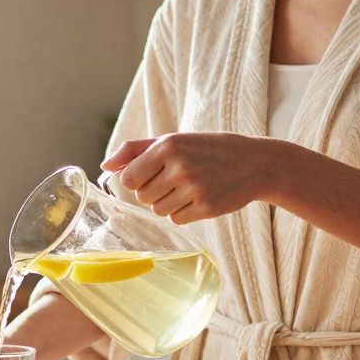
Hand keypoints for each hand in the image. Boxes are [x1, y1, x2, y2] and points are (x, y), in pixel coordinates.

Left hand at [102, 132, 275, 224]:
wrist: (255, 163)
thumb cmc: (208, 150)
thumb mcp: (174, 140)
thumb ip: (135, 150)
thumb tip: (105, 166)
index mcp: (167, 145)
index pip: (129, 178)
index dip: (136, 180)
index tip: (151, 174)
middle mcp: (179, 166)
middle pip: (142, 196)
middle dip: (153, 192)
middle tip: (175, 179)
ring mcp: (194, 188)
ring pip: (158, 210)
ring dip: (168, 202)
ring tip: (189, 187)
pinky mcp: (206, 208)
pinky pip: (176, 219)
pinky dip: (183, 212)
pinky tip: (199, 197)